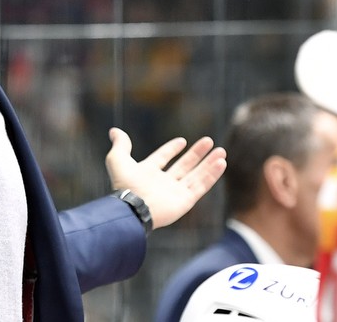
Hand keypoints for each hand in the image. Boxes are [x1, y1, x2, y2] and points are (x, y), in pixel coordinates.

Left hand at [105, 127, 226, 229]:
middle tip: (209, 141)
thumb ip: (120, 144)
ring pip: (196, 175)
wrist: (133, 207)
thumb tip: (114, 130)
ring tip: (222, 151)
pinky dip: (212, 175)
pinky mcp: (185, 201)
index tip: (182, 141)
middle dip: (197, 154)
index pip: (163, 158)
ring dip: (209, 163)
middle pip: (184, 165)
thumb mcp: (118, 159)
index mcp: (148, 172)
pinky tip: (221, 163)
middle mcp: (163, 183)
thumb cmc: (125, 184)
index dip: (172, 149)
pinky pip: (201, 186)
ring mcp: (175, 192)